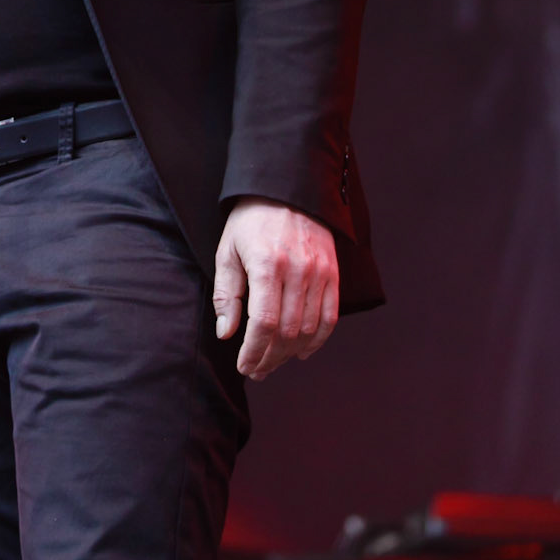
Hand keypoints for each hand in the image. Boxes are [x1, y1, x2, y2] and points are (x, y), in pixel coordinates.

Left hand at [213, 200, 337, 381]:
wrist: (285, 189)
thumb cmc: (250, 220)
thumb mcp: (228, 251)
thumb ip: (227, 294)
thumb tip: (226, 334)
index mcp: (267, 264)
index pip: (264, 323)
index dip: (254, 352)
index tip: (245, 366)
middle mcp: (298, 270)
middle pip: (287, 331)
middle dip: (270, 358)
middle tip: (256, 370)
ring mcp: (320, 272)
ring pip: (308, 329)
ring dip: (290, 353)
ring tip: (273, 363)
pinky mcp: (332, 273)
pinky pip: (329, 317)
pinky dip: (317, 340)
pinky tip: (301, 352)